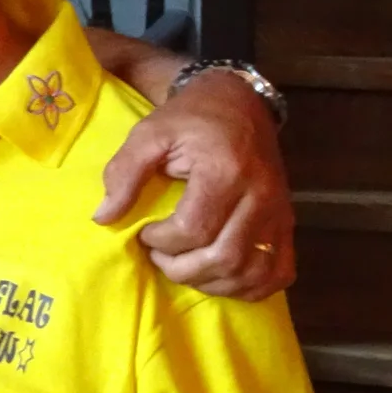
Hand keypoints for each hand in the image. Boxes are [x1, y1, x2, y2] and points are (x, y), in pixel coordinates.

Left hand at [98, 73, 295, 299]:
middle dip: (182, 269)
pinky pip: (278, 272)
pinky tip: (219, 278)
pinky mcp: (287, 224)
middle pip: (224, 258)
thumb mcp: (149, 133)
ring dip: (211, 283)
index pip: (193, 229)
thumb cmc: (189, 119)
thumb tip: (104, 218)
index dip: (161, 242)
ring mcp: (279, 213)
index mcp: (224, 171)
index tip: (144, 233)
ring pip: (251, 272)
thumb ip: (124, 173)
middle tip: (159, 257)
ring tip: (183, 267)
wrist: (239, 105)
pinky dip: (249, 287)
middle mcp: (260, 196)